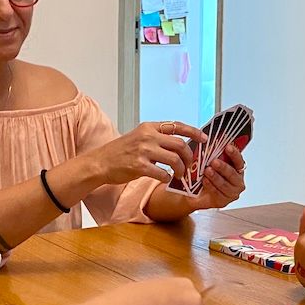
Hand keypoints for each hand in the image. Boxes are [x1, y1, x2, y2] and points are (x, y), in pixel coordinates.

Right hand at [85, 121, 207, 185]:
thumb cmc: (120, 151)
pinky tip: (165, 179)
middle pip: (180, 144)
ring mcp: (143, 151)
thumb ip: (157, 137)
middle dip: (190, 156)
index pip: (177, 125)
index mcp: (149, 127)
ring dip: (181, 169)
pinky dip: (168, 178)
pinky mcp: (139, 166)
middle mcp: (148, 136)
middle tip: (191, 165)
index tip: (204, 138)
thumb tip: (180, 144)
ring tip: (180, 175)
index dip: (194, 131)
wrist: (100, 162)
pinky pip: (162, 173)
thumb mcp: (139, 137)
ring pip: (174, 159)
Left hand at [189, 144, 246, 210]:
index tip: (227, 147)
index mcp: (237, 169)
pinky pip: (217, 193)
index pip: (239, 161)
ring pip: (224, 184)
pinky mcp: (223, 202)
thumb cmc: (205, 175)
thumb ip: (214, 156)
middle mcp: (237, 181)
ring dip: (216, 177)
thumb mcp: (210, 164)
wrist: (194, 193)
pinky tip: (205, 181)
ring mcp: (231, 193)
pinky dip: (211, 186)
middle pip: (232, 174)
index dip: (234, 154)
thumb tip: (211, 144)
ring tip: (207, 171)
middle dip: (223, 167)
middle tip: (214, 161)